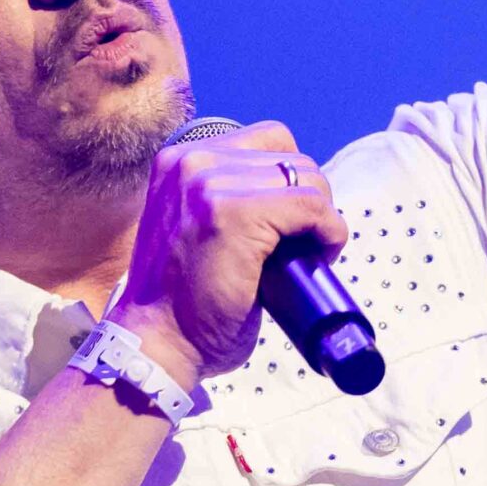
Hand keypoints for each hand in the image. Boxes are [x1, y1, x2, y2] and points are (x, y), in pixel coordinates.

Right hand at [104, 121, 347, 387]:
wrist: (157, 345)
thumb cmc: (183, 302)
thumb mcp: (195, 226)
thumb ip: (229, 197)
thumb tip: (297, 192)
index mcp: (180, 161)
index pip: (267, 140)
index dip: (289, 182)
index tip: (287, 225)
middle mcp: (191, 163)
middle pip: (290, 155)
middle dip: (308, 200)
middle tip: (300, 246)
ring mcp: (210, 185)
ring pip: (307, 178)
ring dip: (321, 218)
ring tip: (305, 256)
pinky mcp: (234, 214)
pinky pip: (312, 206)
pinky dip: (329, 233)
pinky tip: (318, 259)